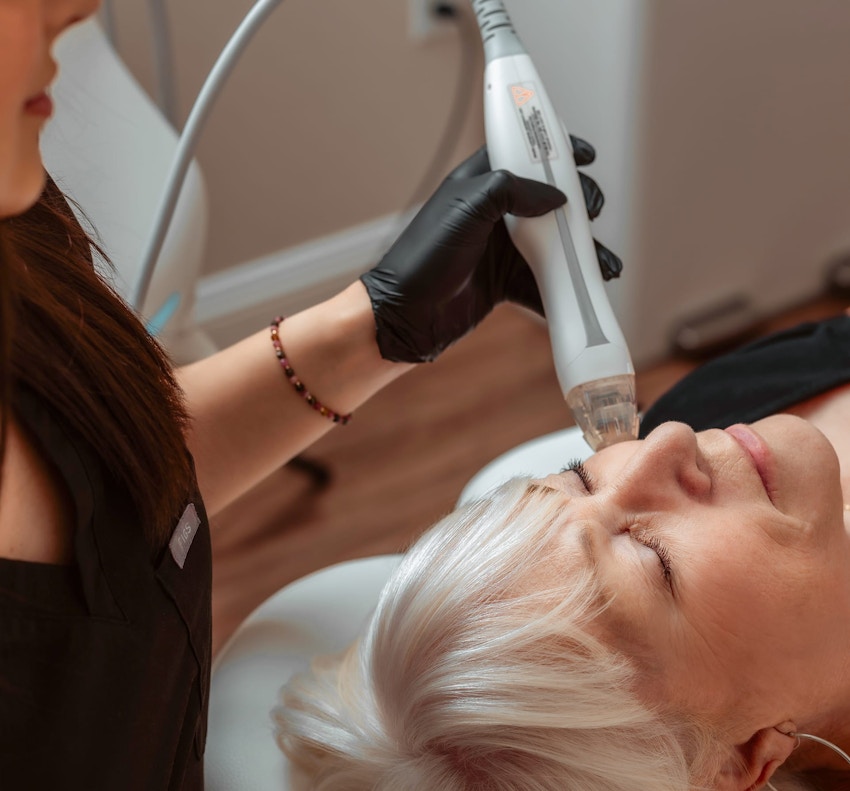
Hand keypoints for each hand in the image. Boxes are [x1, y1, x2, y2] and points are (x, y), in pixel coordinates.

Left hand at [360, 140, 622, 362]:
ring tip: (603, 265)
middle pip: (550, 200)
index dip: (556, 151)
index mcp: (481, 183)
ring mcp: (501, 249)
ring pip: (554, 244)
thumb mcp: (468, 209)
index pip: (523, 154)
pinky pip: (544, 282)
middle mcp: (495, 213)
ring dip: (582, 253)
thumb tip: (556, 196)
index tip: (586, 156)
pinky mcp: (505, 282)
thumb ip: (512, 190)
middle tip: (593, 213)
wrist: (406, 316)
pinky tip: (584, 292)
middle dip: (579, 206)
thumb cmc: (423, 258)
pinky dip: (565, 288)